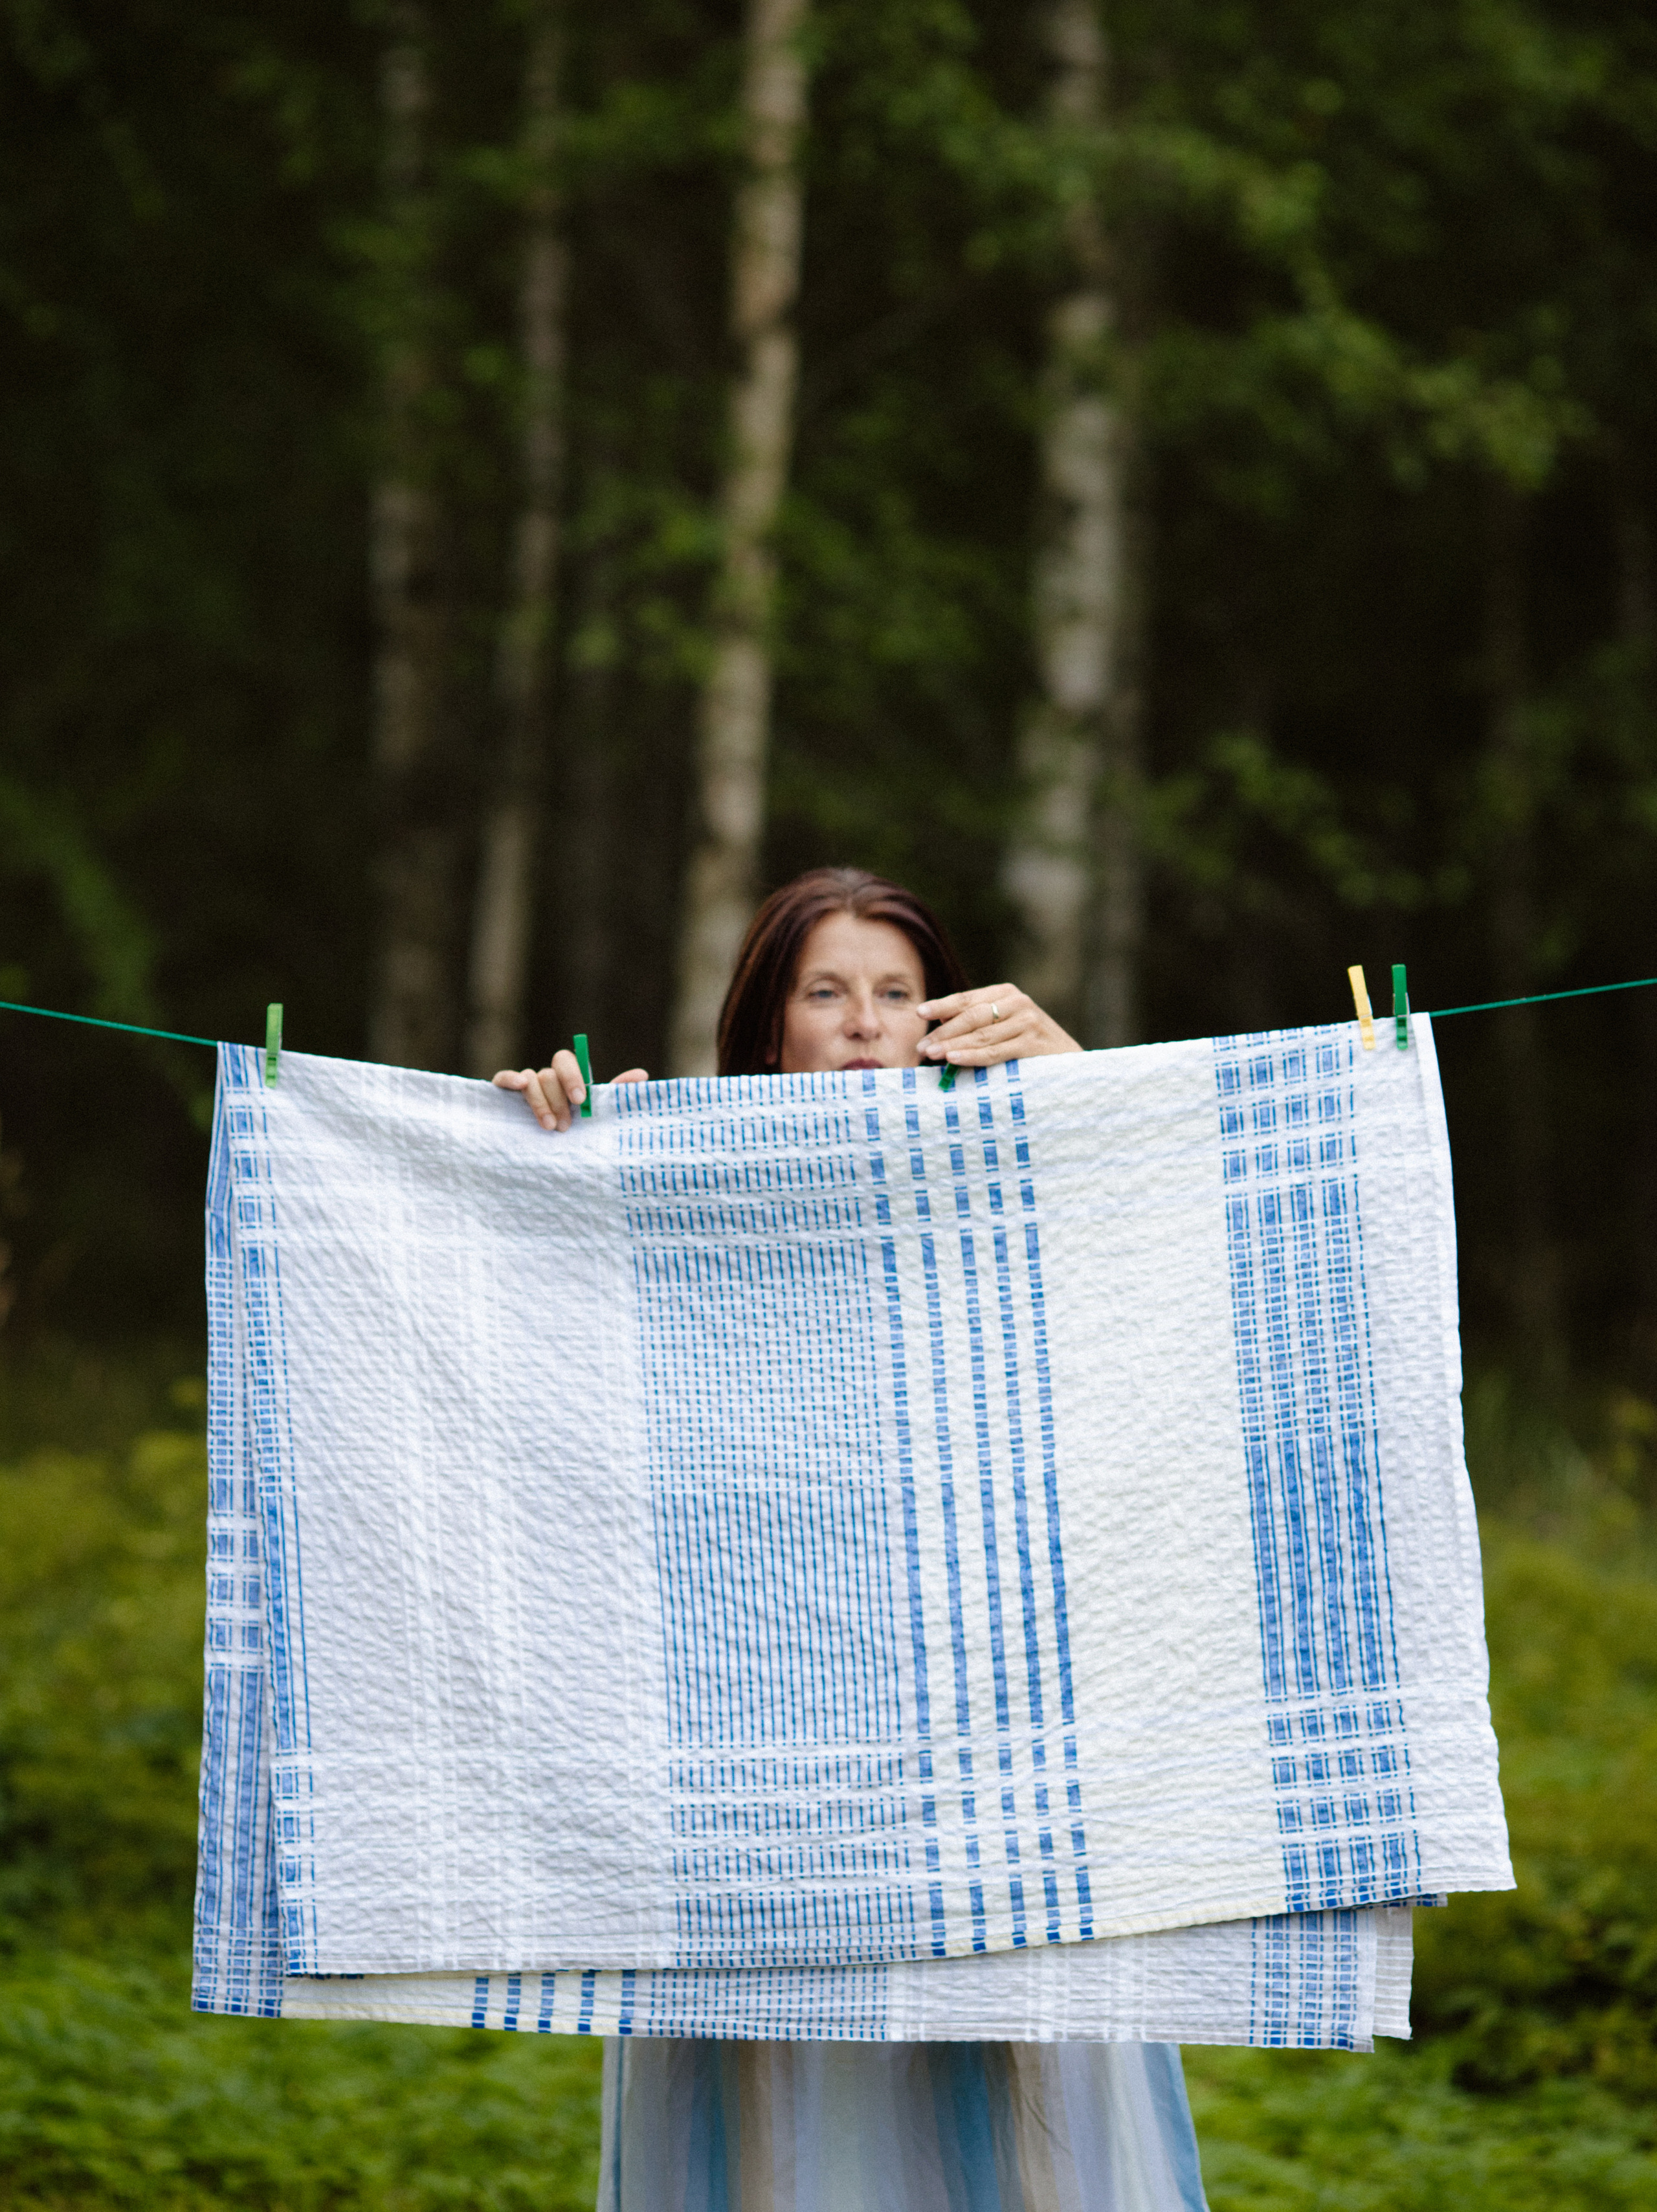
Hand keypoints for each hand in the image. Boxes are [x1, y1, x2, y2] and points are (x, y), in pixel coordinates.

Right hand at [492, 1053, 647, 1131]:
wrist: (553, 1157)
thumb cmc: (578, 1131)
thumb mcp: (596, 1115)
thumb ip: (615, 1095)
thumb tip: (642, 1076)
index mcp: (566, 1077)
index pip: (566, 1060)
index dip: (573, 1076)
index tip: (581, 1100)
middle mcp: (545, 1078)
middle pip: (548, 1073)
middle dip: (558, 1099)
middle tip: (566, 1126)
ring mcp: (524, 1086)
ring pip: (530, 1080)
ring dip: (540, 1103)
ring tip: (550, 1128)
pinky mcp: (504, 1095)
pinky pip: (502, 1079)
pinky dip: (509, 1078)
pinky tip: (519, 1085)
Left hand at [916, 985, 1080, 1067]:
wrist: (1070, 1063)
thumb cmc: (1029, 1046)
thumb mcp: (1003, 1026)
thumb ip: (976, 1022)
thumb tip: (938, 1024)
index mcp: (1005, 993)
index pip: (966, 999)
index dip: (942, 1006)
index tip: (919, 1013)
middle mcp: (1017, 1002)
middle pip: (970, 1017)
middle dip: (943, 1032)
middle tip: (921, 1047)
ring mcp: (1027, 1022)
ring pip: (980, 1035)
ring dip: (952, 1045)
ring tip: (931, 1055)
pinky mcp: (1033, 1043)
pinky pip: (995, 1051)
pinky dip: (972, 1056)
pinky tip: (954, 1060)